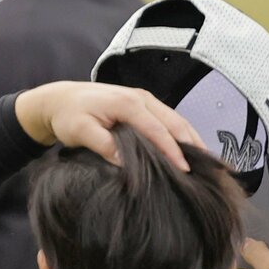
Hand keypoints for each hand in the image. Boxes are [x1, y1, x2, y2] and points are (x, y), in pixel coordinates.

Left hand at [14, 81, 203, 169]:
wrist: (59, 99)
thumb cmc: (68, 115)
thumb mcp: (80, 131)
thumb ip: (103, 144)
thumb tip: (125, 162)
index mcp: (128, 104)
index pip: (158, 130)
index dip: (173, 151)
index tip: (184, 170)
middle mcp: (141, 98)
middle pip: (175, 122)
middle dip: (193, 144)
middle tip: (208, 167)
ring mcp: (144, 99)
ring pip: (175, 119)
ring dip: (191, 137)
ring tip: (205, 159)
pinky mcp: (142, 104)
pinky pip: (167, 118)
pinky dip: (180, 132)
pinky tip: (188, 146)